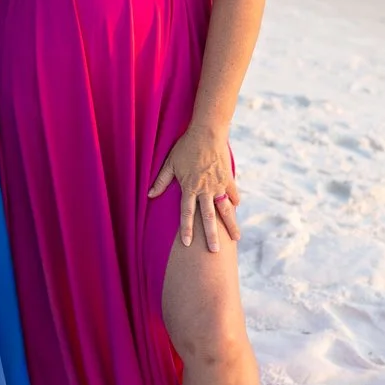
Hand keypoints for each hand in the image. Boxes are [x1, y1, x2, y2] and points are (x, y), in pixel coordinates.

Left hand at [147, 127, 240, 251]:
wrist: (207, 132)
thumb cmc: (185, 146)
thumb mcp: (170, 163)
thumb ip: (161, 181)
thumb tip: (149, 195)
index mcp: (189, 187)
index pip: (186, 213)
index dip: (186, 229)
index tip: (186, 244)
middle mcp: (205, 189)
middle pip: (208, 217)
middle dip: (211, 236)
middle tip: (214, 252)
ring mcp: (219, 185)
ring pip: (225, 210)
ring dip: (231, 225)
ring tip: (236, 239)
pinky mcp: (228, 178)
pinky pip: (233, 194)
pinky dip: (234, 203)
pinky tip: (235, 211)